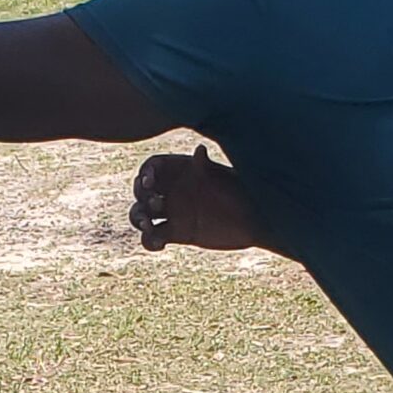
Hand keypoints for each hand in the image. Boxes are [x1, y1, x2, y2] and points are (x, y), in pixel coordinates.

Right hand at [130, 145, 262, 251]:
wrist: (254, 218)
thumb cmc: (240, 191)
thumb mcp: (221, 177)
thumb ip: (206, 166)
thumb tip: (199, 150)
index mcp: (180, 172)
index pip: (151, 169)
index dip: (144, 175)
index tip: (150, 183)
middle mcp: (173, 191)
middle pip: (141, 192)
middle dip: (141, 198)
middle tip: (155, 205)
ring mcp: (173, 213)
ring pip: (141, 214)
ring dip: (138, 219)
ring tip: (148, 225)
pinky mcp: (177, 234)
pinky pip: (153, 237)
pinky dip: (149, 241)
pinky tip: (159, 243)